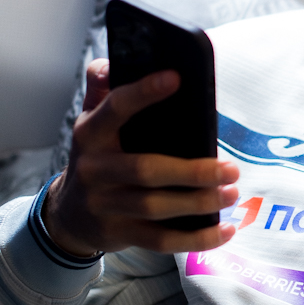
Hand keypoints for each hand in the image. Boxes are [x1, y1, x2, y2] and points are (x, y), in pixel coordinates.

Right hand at [43, 59, 238, 255]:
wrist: (70, 214)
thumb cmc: (98, 158)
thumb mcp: (92, 122)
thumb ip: (103, 90)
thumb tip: (111, 63)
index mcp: (91, 134)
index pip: (115, 109)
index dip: (143, 93)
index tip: (176, 78)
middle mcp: (95, 170)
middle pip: (146, 170)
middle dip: (192, 171)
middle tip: (231, 169)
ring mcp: (106, 205)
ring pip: (156, 207)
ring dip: (200, 203)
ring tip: (232, 193)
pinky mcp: (121, 234)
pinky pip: (162, 241)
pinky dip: (197, 239)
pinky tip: (226, 229)